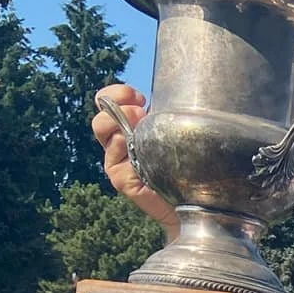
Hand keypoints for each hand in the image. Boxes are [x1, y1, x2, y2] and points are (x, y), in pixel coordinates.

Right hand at [91, 84, 179, 235]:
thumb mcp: (176, 128)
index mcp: (126, 125)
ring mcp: (118, 163)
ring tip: (143, 132)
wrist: (194, 199)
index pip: (108, 101)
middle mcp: (118, 143)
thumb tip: (168, 93)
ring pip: (106, 136)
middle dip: (117, 108)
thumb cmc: (188, 160)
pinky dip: (125, 155)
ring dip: (122, 127)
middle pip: (100, 119)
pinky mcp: (124, 182)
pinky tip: (141, 155)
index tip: (140, 96)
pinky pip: (116, 165)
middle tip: (141, 112)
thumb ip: (165, 110)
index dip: (117, 93)